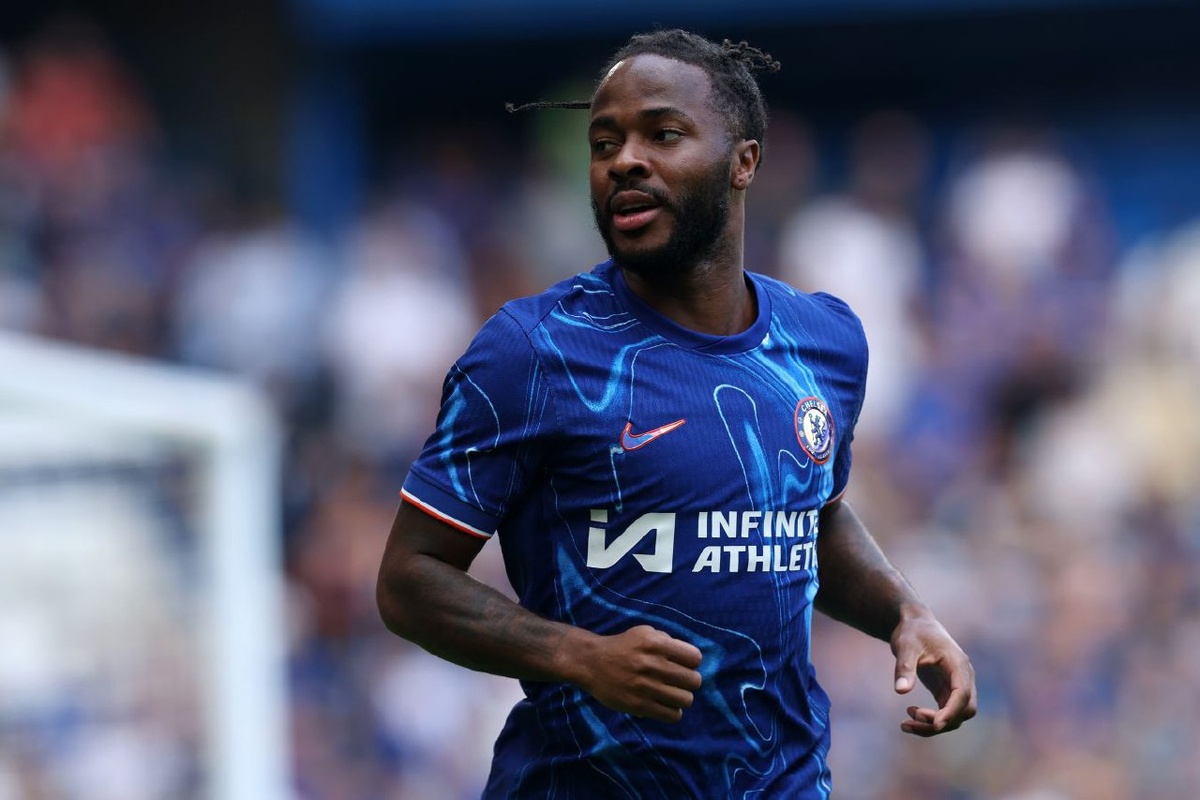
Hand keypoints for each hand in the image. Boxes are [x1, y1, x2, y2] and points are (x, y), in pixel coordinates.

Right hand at [566, 624, 702, 722]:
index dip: (691, 662)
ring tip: (671, 694)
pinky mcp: (639, 706)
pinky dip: (672, 712)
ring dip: (681, 698)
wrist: (591, 663)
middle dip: (688, 681)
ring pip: (686, 700)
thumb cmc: (622, 646)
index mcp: (656, 644)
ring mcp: (646, 687)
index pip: (695, 658)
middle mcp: (653, 664)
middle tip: (677, 681)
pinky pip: (672, 715)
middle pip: (694, 681)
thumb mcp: (644, 633)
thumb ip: (667, 641)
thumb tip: (690, 659)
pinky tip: (663, 705)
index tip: (682, 665)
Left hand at [890, 613, 976, 736]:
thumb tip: (900, 690)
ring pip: (956, 716)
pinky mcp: (946, 692)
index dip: (951, 711)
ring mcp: (957, 686)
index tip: (935, 725)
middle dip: (942, 721)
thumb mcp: (905, 646)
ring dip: (933, 725)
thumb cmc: (912, 633)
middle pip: (964, 710)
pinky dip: (930, 721)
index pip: (963, 694)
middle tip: (911, 718)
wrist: (915, 625)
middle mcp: (963, 677)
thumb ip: (904, 668)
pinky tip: (909, 717)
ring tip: (905, 724)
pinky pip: (944, 713)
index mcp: (959, 664)